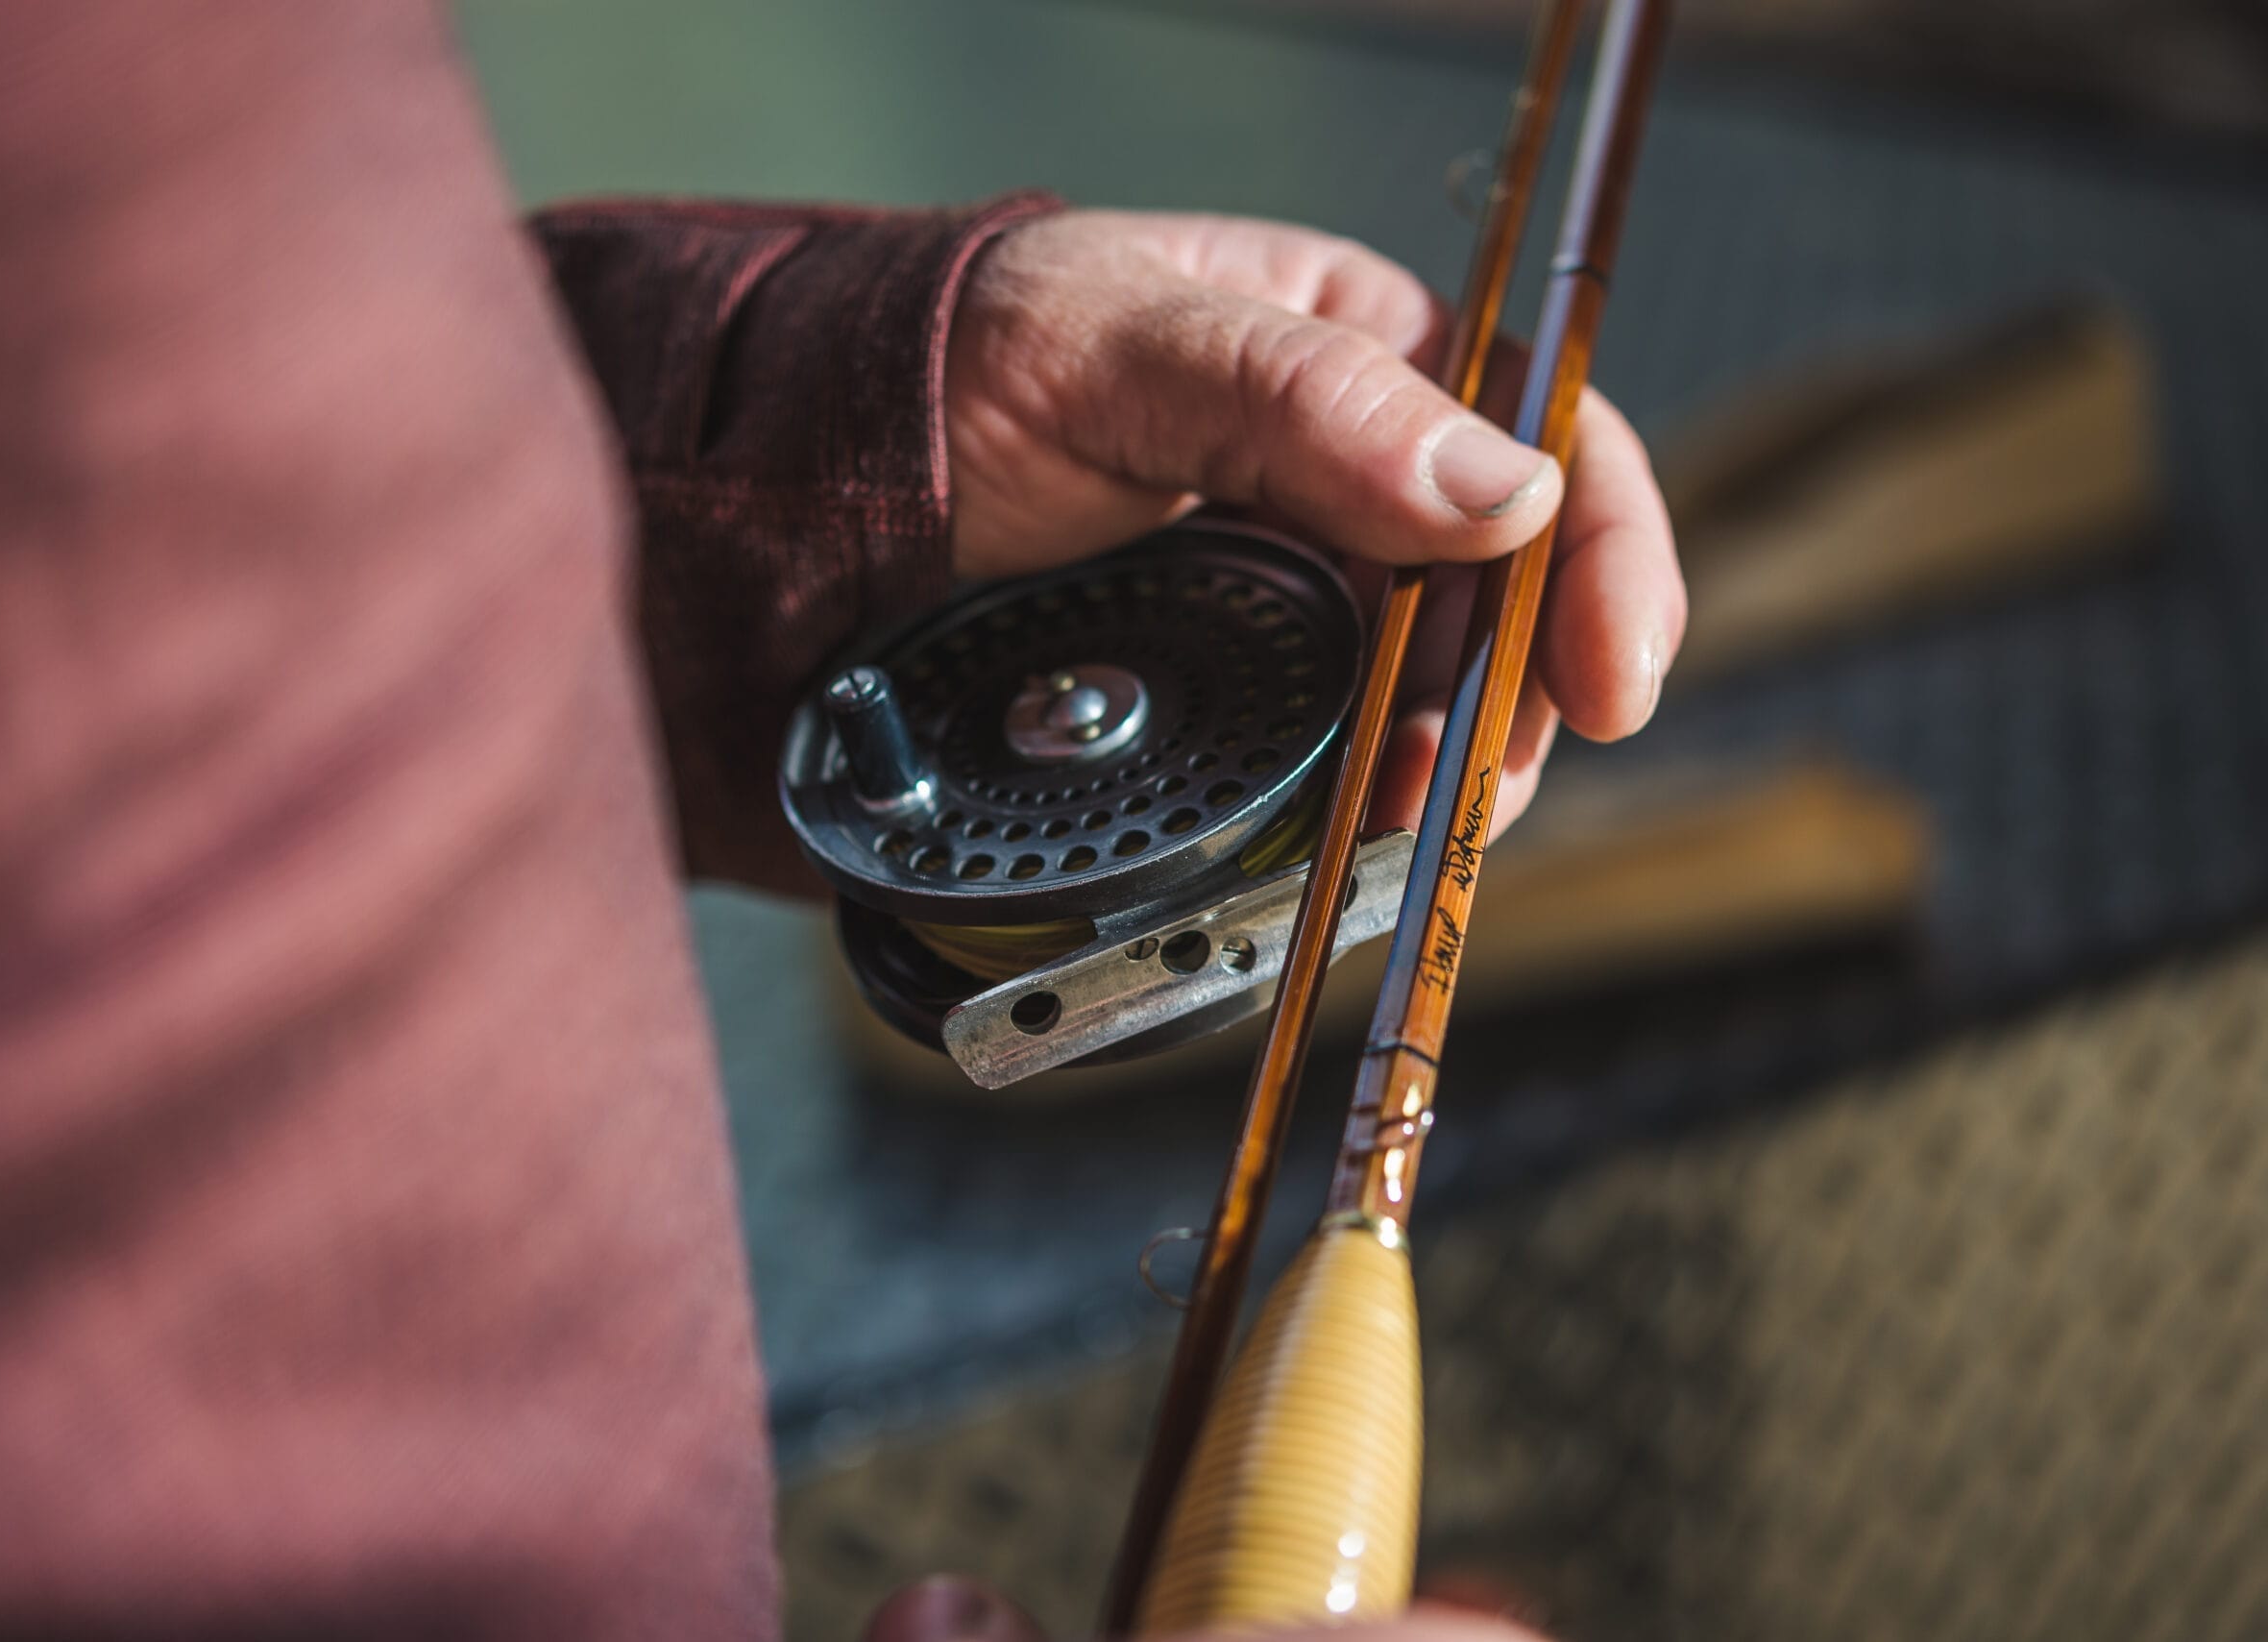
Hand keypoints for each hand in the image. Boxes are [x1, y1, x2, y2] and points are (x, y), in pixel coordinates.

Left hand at [945, 210, 1683, 837]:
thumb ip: (1297, 399)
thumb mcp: (1115, 347)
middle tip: (1480, 786)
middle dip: (1519, 695)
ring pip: (1430, 685)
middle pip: (1506, 590)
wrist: (816, 490)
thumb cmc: (954, 366)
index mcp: (1355, 351)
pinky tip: (1347, 832)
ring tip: (1405, 819)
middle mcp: (1348, 475)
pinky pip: (1333, 747)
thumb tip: (1501, 490)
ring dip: (1445, 764)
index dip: (1603, 553)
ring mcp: (1295, 590)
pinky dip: (1357, 799)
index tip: (1608, 676)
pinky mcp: (1237, 687)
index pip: (1542, 432)